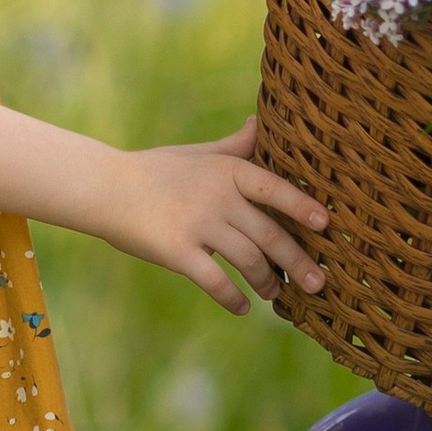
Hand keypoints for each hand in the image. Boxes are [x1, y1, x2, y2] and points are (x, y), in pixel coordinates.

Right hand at [95, 115, 328, 314]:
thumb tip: (259, 122)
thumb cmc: (153, 170)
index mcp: (226, 171)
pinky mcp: (177, 252)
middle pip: (269, 234)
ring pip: (248, 261)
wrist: (105, 188)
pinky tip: (242, 308)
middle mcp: (217, 197)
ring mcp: (197, 224)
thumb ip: (232, 146)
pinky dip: (233, 299)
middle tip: (317, 284)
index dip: (302, 206)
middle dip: (297, 262)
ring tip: (275, 296)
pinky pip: (215, 281)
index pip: (275, 188)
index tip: (325, 225)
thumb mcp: (196, 154)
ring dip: (266, 283)